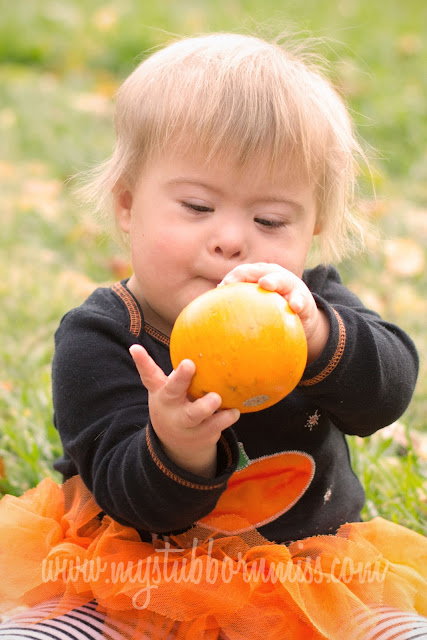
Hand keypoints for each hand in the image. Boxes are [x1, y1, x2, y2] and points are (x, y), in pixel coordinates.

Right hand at [129, 344, 239, 477]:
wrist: (175, 446)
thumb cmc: (176, 405)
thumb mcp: (168, 391)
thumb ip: (178, 374)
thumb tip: (195, 343)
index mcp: (162, 392)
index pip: (149, 375)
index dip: (142, 361)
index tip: (136, 348)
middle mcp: (171, 406)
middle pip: (173, 391)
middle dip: (180, 378)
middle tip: (189, 364)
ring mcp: (185, 422)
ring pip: (194, 415)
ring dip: (205, 406)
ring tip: (217, 398)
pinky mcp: (201, 433)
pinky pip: (215, 426)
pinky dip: (225, 418)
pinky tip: (234, 411)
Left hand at [220, 263, 329, 363]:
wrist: (301, 317)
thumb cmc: (272, 310)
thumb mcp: (257, 305)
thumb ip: (240, 306)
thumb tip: (212, 317)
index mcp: (261, 275)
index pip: (244, 272)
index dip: (233, 277)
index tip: (222, 287)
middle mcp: (275, 276)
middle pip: (261, 271)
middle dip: (250, 274)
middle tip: (235, 280)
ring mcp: (291, 286)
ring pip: (282, 281)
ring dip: (274, 281)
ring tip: (266, 284)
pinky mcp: (304, 299)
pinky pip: (301, 300)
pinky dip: (297, 302)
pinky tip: (294, 306)